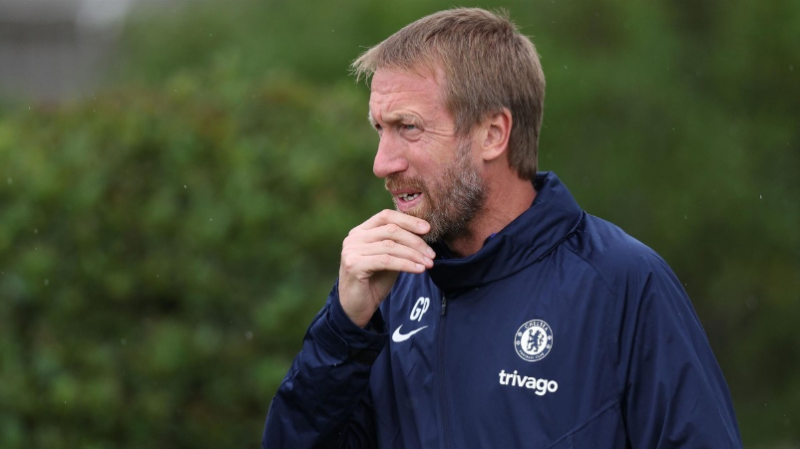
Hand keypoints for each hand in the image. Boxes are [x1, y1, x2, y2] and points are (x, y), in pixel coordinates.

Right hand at [338, 209, 434, 326]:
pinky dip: (406, 264)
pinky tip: (419, 270)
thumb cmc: (374, 283)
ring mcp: (352, 250)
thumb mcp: (389, 259)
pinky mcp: (354, 264)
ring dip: (414, 254)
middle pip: (391, 230)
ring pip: (390, 246)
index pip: (386, 216)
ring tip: (428, 263)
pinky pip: (387, 261)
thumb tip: (423, 235)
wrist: (356, 308)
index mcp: (360, 231)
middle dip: (415, 241)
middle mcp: (354, 238)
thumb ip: (399, 245)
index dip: (408, 220)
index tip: (427, 229)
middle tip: (432, 253)